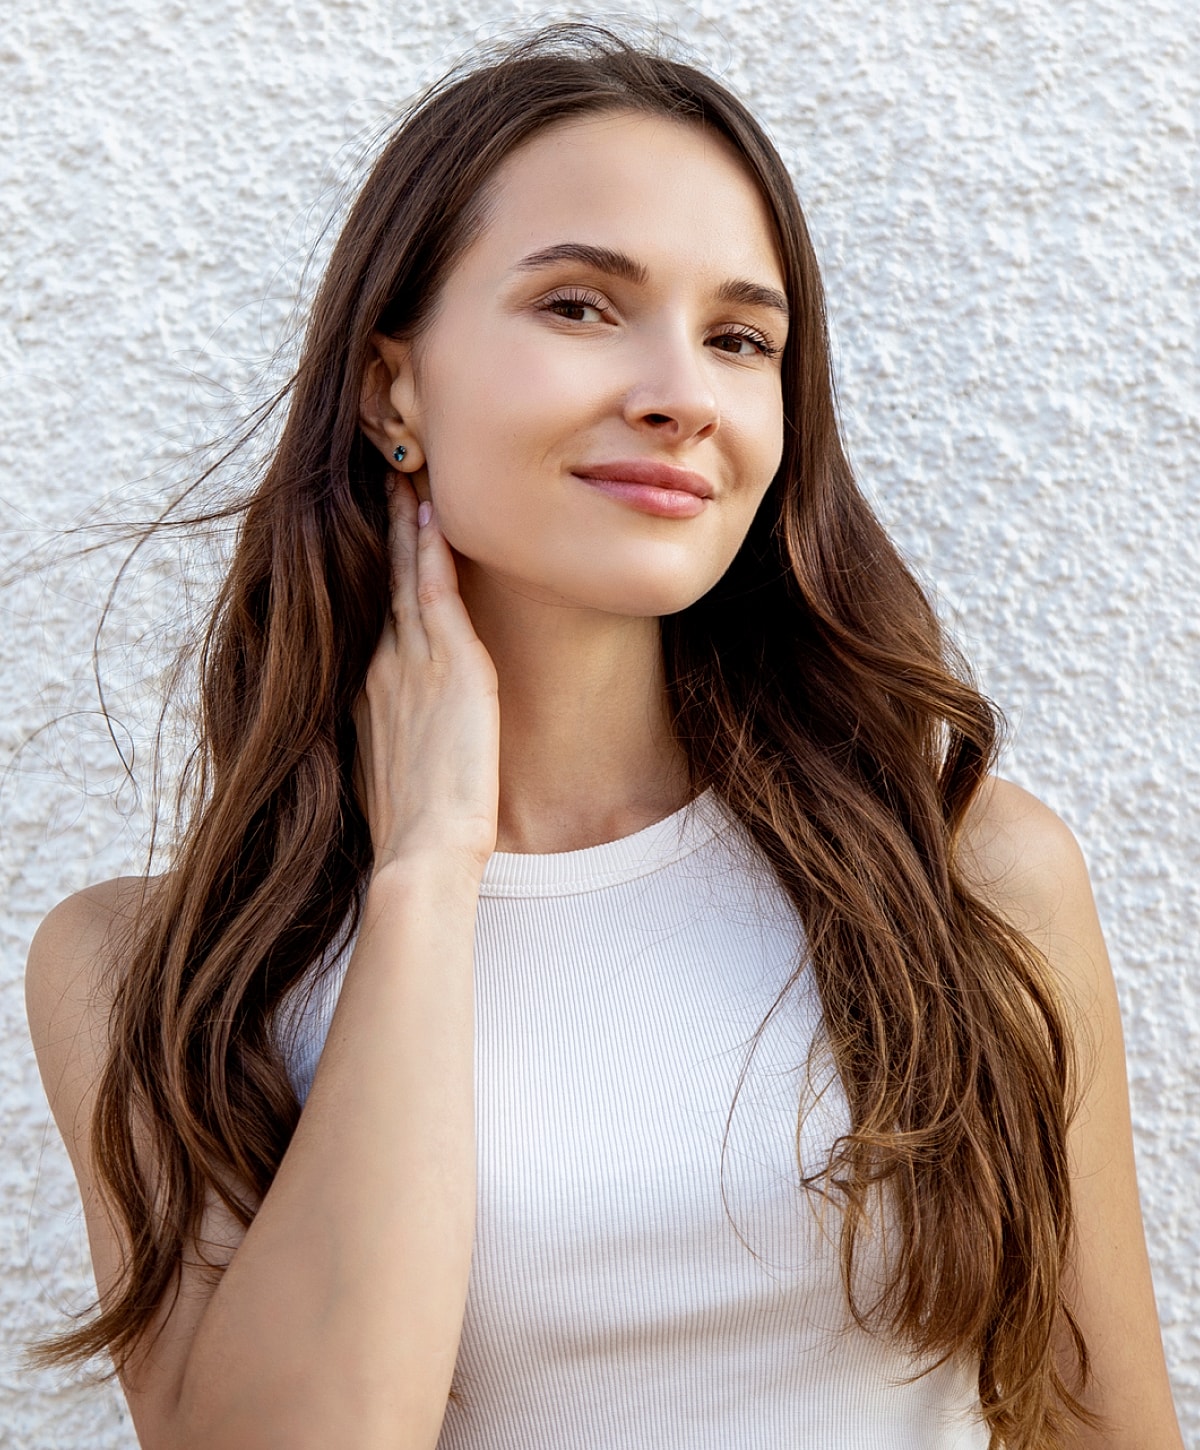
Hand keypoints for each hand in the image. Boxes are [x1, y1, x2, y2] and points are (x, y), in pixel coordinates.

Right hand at [353, 477, 499, 877]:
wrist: (421, 855)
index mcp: (367, 694)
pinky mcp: (451, 667)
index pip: (369, 616)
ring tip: (401, 477)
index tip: (364, 541)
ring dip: (402, 525)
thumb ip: (395, 741)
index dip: (366, 574)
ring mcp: (412, 663)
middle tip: (377, 484)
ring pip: (402, 575)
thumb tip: (405, 740)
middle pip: (376, 584)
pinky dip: (431, 550)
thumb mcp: (393, 775)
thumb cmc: (413, 832)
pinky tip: (432, 513)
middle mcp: (381, 669)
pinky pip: (434, 591)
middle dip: (376, 534)